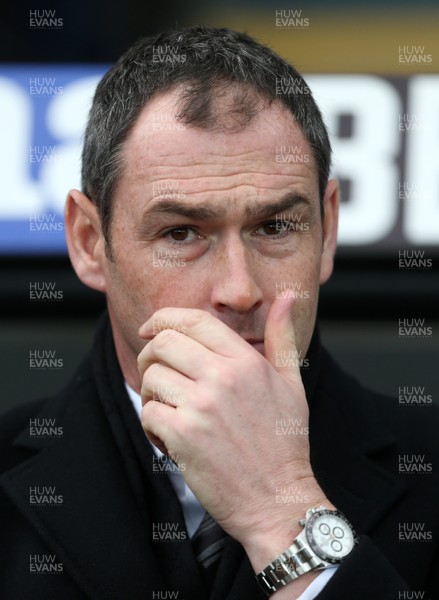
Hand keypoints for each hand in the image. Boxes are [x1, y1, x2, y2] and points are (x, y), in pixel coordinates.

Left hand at [137, 296, 329, 552]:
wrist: (278, 499)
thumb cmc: (285, 442)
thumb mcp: (291, 383)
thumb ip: (282, 337)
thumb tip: (286, 297)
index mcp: (246, 361)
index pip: (193, 320)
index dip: (164, 318)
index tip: (150, 328)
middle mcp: (222, 377)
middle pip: (163, 342)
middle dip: (150, 354)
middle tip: (156, 373)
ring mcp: (201, 406)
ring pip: (151, 377)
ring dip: (152, 393)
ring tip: (170, 411)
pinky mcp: (183, 436)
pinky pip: (148, 412)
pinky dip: (152, 425)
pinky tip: (169, 438)